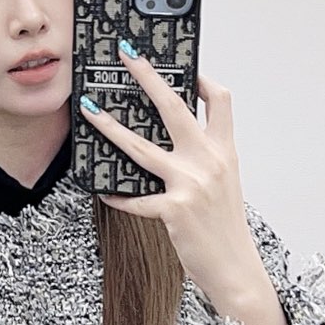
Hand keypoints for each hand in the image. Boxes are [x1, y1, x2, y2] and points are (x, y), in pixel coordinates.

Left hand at [79, 41, 257, 305]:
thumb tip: (175, 139)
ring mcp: (190, 184)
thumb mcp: (224, 184)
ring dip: (110, 126)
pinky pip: (135, 199)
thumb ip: (205, 158)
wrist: (235, 269)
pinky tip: (103, 191)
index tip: (185, 65)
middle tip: (126, 55)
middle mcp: (209, 162)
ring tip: (89, 110)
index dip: (202, 78)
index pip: (220, 100)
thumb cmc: (225, 227)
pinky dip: (117, 195)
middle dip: (147, 76)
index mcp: (224, 151)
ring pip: (141, 147)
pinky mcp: (174, 210)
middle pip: (174, 107)